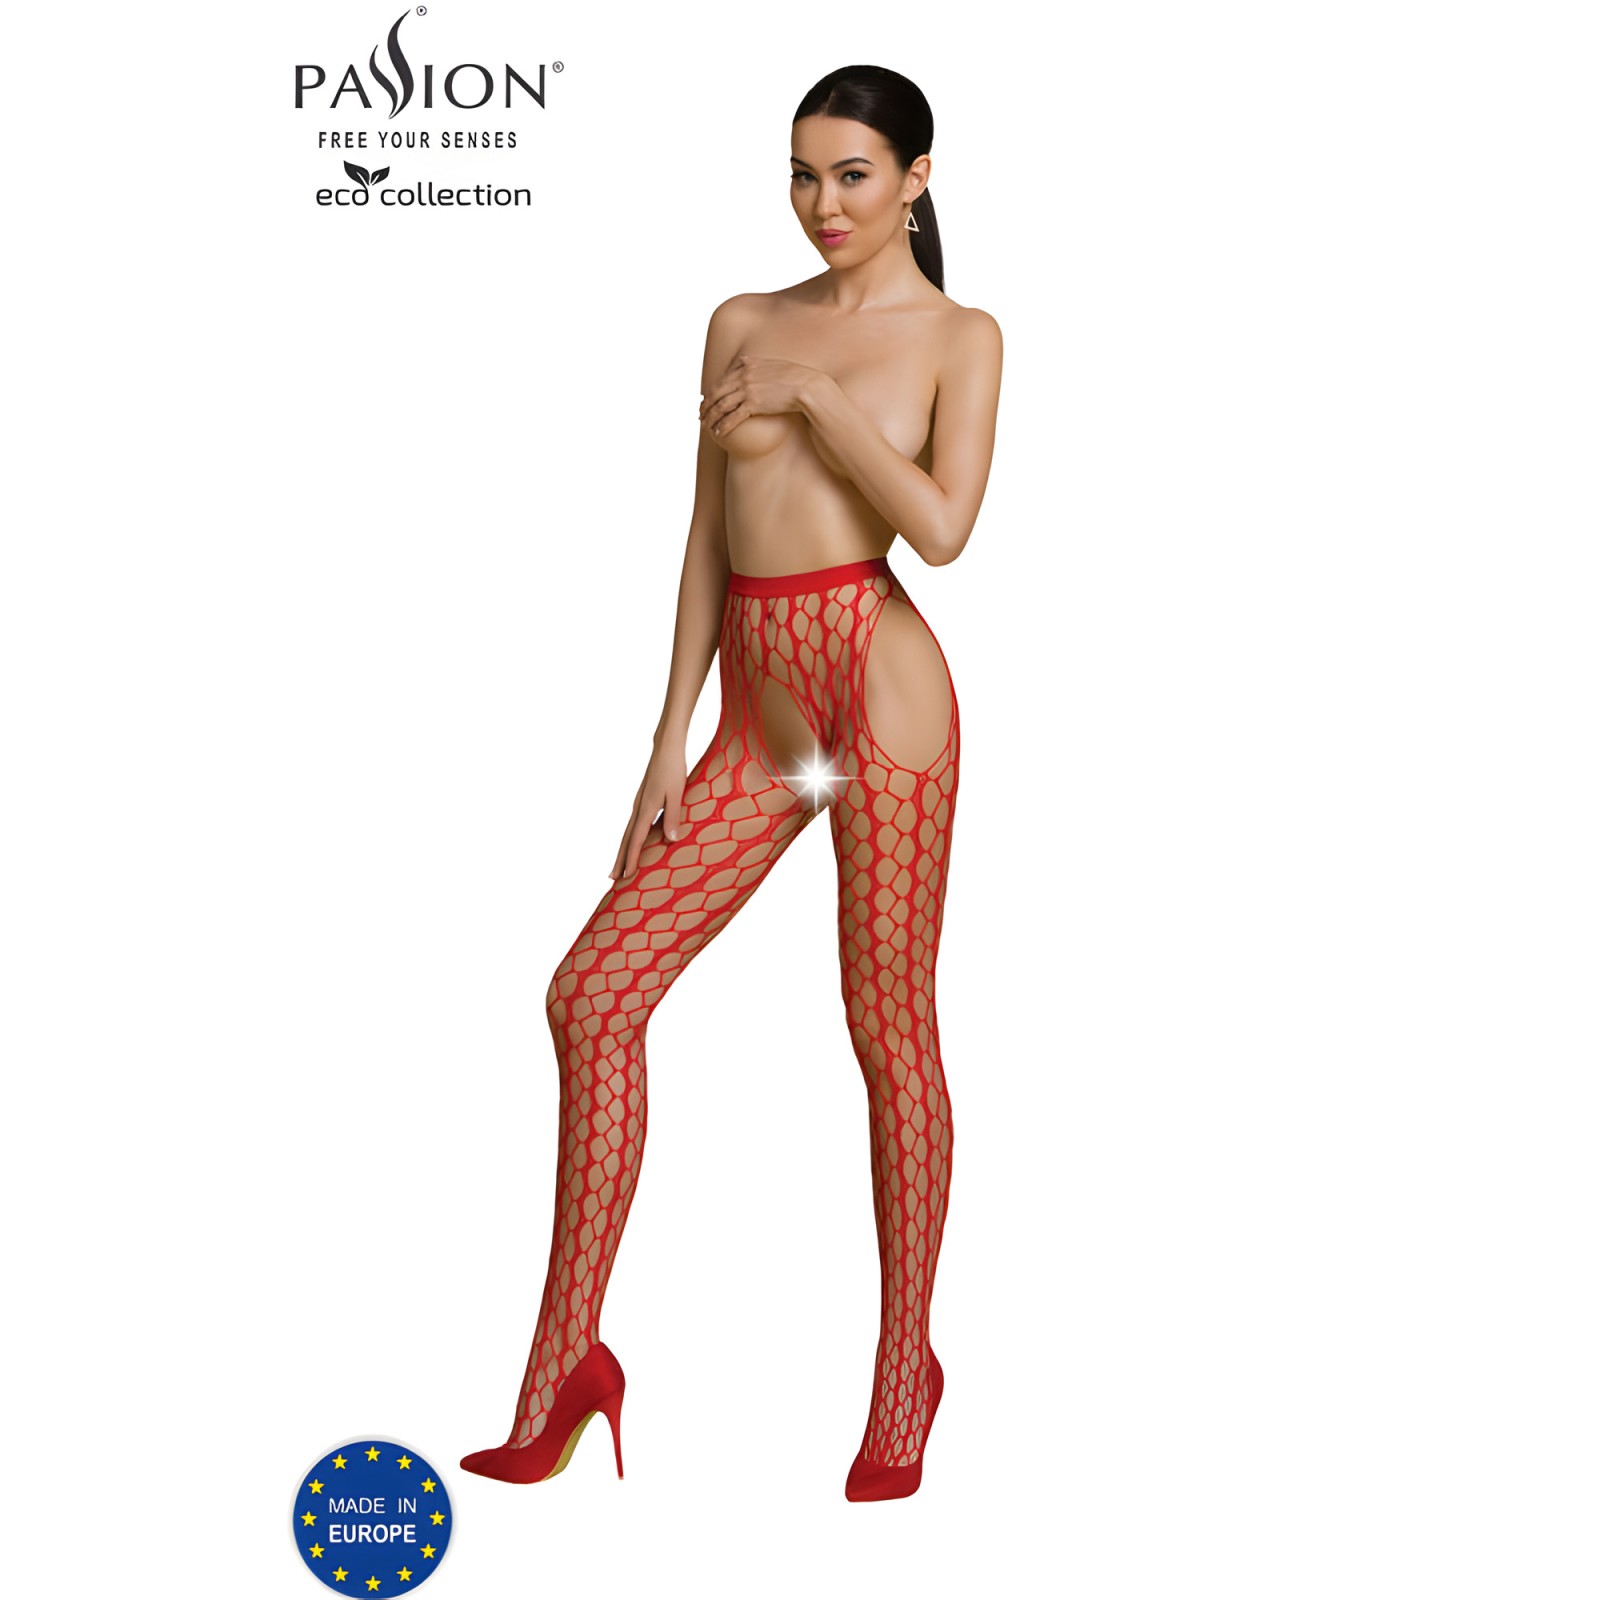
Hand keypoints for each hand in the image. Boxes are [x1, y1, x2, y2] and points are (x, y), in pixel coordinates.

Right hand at [610, 742, 687, 882]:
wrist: (667, 748)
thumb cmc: (673, 768)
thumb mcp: (677, 794)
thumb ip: (673, 817)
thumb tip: (670, 840)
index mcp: (646, 809)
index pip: (636, 840)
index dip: (631, 859)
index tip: (626, 876)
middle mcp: (638, 808)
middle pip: (626, 839)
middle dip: (619, 859)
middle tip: (612, 878)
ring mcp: (639, 803)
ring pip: (628, 832)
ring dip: (623, 850)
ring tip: (618, 865)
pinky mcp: (643, 799)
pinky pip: (634, 824)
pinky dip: (630, 838)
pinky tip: (634, 841)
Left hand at [699, 354, 818, 436]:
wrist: (808, 387)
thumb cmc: (797, 378)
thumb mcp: (775, 366)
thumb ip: (760, 365)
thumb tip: (751, 365)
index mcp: (747, 364)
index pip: (723, 378)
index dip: (712, 390)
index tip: (707, 399)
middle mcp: (744, 374)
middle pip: (717, 391)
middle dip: (706, 404)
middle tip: (701, 414)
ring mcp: (746, 389)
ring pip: (721, 405)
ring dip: (711, 417)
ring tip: (706, 425)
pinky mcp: (752, 404)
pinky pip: (732, 417)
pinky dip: (723, 425)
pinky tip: (718, 433)